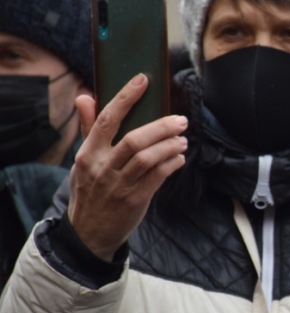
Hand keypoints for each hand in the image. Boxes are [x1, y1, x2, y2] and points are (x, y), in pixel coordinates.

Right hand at [67, 74, 187, 261]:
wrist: (88, 232)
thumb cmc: (90, 190)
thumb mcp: (83, 161)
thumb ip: (89, 129)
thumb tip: (84, 96)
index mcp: (88, 153)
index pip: (107, 119)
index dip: (126, 97)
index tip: (143, 80)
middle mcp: (101, 167)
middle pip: (134, 139)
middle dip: (161, 127)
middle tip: (180, 120)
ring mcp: (118, 185)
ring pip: (148, 158)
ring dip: (170, 145)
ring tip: (183, 140)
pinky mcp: (134, 200)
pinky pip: (157, 177)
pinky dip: (171, 164)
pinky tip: (179, 159)